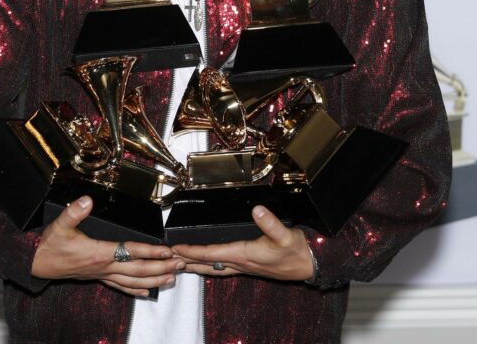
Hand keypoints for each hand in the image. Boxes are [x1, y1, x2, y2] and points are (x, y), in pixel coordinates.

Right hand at [30, 196, 182, 296]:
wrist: (37, 264)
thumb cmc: (49, 246)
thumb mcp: (60, 225)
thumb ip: (74, 212)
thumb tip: (87, 200)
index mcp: (98, 253)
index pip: (130, 251)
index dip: (150, 251)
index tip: (167, 250)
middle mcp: (104, 266)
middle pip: (138, 270)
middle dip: (161, 268)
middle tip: (180, 264)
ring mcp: (102, 274)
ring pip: (133, 281)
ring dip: (154, 280)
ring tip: (172, 278)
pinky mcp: (98, 278)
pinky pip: (121, 287)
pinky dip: (137, 289)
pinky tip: (148, 291)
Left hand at [171, 205, 314, 281]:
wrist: (310, 264)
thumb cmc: (297, 251)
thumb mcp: (286, 235)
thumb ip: (270, 223)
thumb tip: (257, 209)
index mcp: (245, 254)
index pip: (212, 253)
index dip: (192, 251)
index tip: (176, 248)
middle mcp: (241, 263)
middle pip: (207, 264)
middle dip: (186, 260)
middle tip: (167, 258)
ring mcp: (244, 267)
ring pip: (212, 268)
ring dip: (195, 265)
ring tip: (179, 262)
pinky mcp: (249, 266)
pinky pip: (222, 268)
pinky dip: (209, 265)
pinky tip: (206, 264)